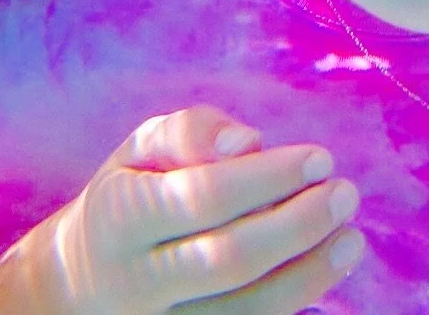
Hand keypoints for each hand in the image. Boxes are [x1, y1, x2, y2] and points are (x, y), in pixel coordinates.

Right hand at [13, 105, 363, 314]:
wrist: (77, 287)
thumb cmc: (129, 197)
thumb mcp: (140, 151)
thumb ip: (191, 132)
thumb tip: (247, 142)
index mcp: (118, 216)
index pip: (202, 196)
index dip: (269, 177)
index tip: (321, 157)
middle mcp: (133, 281)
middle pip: (227, 260)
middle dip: (297, 225)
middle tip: (346, 194)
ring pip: (244, 310)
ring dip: (308, 273)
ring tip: (351, 237)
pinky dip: (291, 300)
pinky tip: (324, 268)